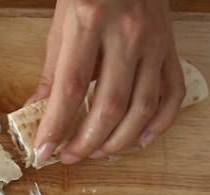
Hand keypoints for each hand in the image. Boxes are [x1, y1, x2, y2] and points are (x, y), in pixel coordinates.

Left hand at [32, 0, 184, 164]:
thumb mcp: (62, 25)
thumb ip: (52, 72)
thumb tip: (37, 112)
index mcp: (89, 22)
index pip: (71, 87)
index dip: (56, 125)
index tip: (43, 151)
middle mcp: (126, 34)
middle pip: (109, 105)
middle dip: (87, 141)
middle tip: (70, 156)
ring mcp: (154, 42)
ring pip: (142, 107)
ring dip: (119, 141)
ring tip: (98, 152)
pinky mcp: (171, 49)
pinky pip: (172, 94)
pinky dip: (158, 124)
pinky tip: (139, 141)